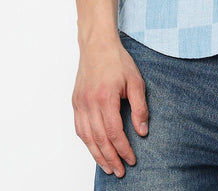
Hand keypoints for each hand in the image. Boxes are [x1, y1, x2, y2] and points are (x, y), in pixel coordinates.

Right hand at [72, 40, 148, 177]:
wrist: (97, 45)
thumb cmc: (117, 60)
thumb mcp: (136, 81)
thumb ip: (140, 107)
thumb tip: (142, 131)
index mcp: (106, 97)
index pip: (114, 132)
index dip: (123, 149)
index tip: (132, 159)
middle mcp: (90, 102)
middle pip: (100, 139)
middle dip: (110, 158)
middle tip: (120, 171)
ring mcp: (80, 103)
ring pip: (87, 137)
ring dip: (97, 155)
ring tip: (107, 167)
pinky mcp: (76, 102)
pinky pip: (79, 128)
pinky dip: (87, 142)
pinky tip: (95, 149)